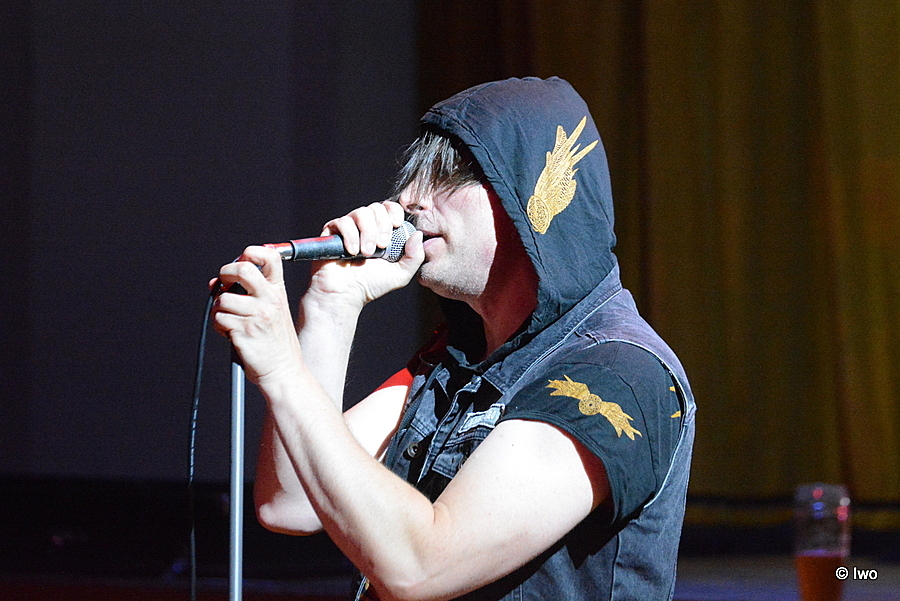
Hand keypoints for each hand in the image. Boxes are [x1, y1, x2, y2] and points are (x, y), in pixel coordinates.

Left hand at [211, 246, 302, 385]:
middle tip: (224, 285)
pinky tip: (230, 333)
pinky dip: (219, 326)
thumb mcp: (270, 312)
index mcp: (278, 292)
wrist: (283, 371)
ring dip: (218, 310)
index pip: (270, 257)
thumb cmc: (275, 343)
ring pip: (222, 298)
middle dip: (225, 274)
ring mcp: (257, 315)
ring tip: (230, 321)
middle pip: (242, 269)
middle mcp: (269, 300)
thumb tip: (215, 282)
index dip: (250, 252)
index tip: (241, 262)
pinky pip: (218, 319)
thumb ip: (246, 293)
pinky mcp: (244, 331)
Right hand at [305, 201, 423, 311]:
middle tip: (381, 246)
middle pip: (376, 208)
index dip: (394, 211)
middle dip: (382, 226)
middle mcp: (365, 226)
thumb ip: (415, 256)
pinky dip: (351, 236)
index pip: (389, 208)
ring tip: (366, 253)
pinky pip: (343, 222)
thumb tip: (418, 234)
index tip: (396, 224)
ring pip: (361, 212)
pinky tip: (353, 252)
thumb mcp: (401, 274)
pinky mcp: (332, 232)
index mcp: (381, 231)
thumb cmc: (371, 285)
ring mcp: (348, 228)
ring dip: (368, 233)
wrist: (346, 295)